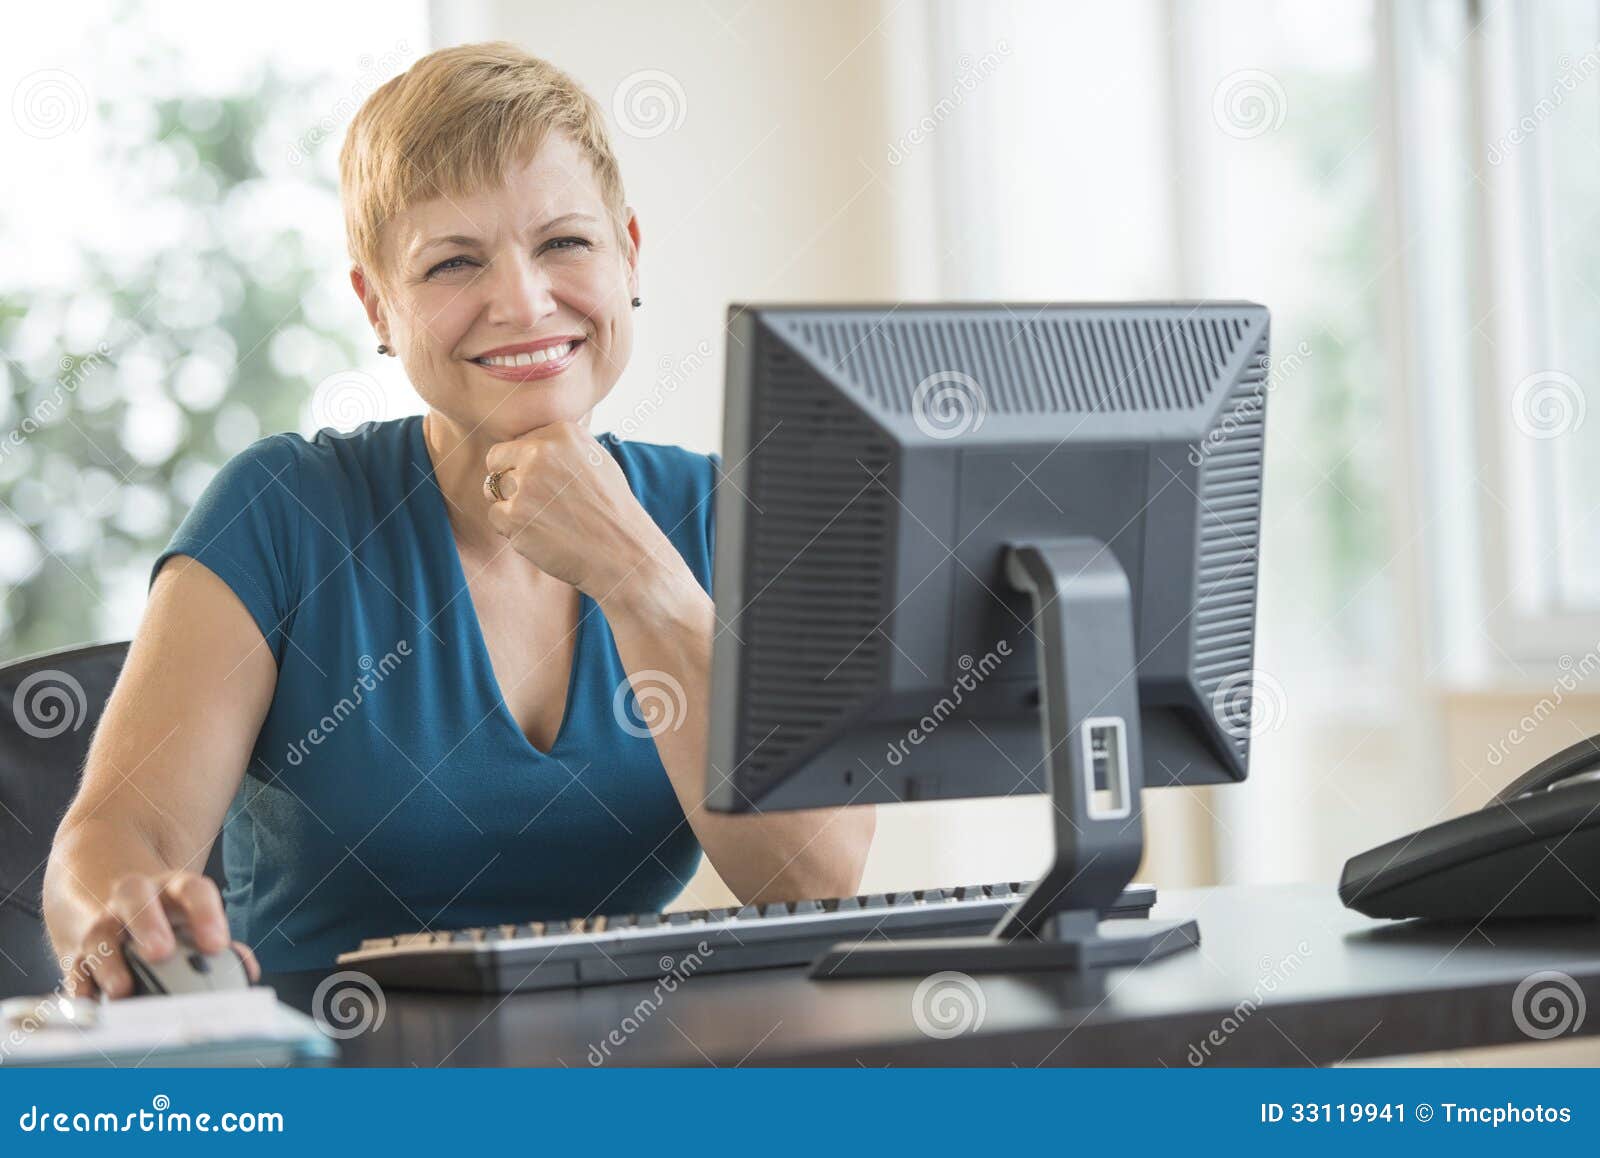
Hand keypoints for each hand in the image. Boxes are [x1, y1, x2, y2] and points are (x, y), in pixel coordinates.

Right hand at [60, 870, 260, 998]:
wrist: (119, 905)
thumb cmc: (169, 920)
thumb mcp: (196, 920)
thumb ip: (219, 942)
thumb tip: (245, 970)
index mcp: (173, 888)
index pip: (192, 889)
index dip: (205, 914)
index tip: (216, 946)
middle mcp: (134, 898)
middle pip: (134, 894)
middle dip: (147, 923)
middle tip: (161, 953)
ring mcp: (104, 922)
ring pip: (99, 932)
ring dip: (109, 962)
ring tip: (123, 989)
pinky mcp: (78, 951)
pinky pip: (75, 966)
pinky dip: (81, 987)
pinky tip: (91, 1004)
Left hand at [484, 422, 675, 598]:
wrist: (622, 553)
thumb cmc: (611, 510)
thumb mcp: (596, 460)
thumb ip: (561, 446)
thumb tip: (527, 441)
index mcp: (561, 433)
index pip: (516, 443)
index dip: (527, 466)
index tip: (551, 486)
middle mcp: (541, 452)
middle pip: (497, 461)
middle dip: (511, 481)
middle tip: (541, 504)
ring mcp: (526, 484)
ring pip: (493, 489)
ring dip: (511, 505)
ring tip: (546, 519)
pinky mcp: (515, 515)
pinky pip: (496, 516)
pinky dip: (513, 529)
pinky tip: (542, 535)